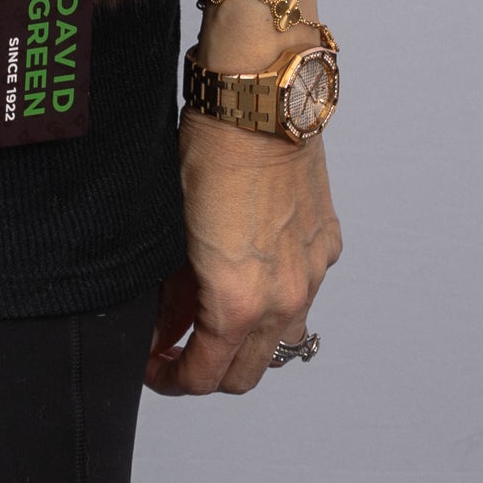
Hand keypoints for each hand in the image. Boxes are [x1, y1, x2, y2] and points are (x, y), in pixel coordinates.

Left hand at [146, 117, 340, 395]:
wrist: (260, 102)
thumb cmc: (209, 151)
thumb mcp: (173, 229)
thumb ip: (173, 289)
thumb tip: (165, 323)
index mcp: (236, 302)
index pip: (205, 376)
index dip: (174, 380)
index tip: (156, 368)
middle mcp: (282, 300)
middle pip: (245, 374)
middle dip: (207, 371)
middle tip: (177, 348)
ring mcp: (311, 275)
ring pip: (280, 340)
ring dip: (247, 341)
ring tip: (215, 314)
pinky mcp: (326, 246)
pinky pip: (303, 294)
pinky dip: (277, 298)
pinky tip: (251, 271)